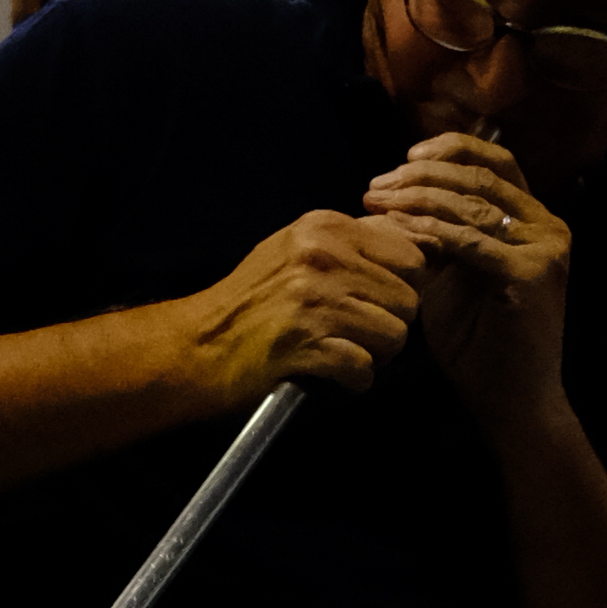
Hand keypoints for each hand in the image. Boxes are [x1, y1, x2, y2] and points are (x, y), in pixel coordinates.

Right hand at [176, 206, 427, 407]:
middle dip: (390, 324)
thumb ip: (349, 244)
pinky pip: (364, 368)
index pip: (410, 255)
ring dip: (375, 354)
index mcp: (323, 227)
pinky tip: (332, 375)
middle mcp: (322, 256)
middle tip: (358, 334)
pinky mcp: (305, 343)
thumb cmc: (247, 303)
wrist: (194, 345)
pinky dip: (354, 380)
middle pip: (408, 299)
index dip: (402, 285)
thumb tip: (412, 248)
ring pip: (394, 335)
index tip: (376, 301)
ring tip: (345, 353)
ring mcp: (314, 299)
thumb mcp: (294, 250)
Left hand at [364, 130, 573, 439]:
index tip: (404, 159)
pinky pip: (471, 241)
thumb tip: (387, 201)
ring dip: (418, 198)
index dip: (450, 150)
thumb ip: (433, 236)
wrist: (509, 399)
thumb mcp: (449, 277)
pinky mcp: (532, 273)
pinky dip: (431, 230)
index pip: (496, 162)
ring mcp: (545, 248)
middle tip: (377, 184)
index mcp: (533, 221)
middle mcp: (548, 226)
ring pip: (474, 203)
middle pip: (482, 175)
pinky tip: (399, 228)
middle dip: (422, 174)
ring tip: (378, 201)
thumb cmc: (478, 343)